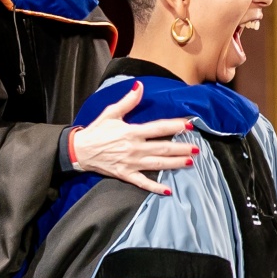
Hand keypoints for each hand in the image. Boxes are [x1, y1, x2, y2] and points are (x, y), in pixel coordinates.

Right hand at [71, 81, 197, 195]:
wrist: (80, 150)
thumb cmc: (96, 131)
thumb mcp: (111, 113)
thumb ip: (128, 101)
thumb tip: (140, 86)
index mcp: (132, 132)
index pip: (158, 128)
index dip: (175, 126)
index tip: (189, 125)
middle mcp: (134, 148)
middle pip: (162, 148)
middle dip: (181, 148)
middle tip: (196, 149)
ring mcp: (131, 163)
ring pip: (157, 164)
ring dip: (174, 164)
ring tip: (189, 163)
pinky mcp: (125, 174)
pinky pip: (143, 183)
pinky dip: (155, 188)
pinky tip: (168, 190)